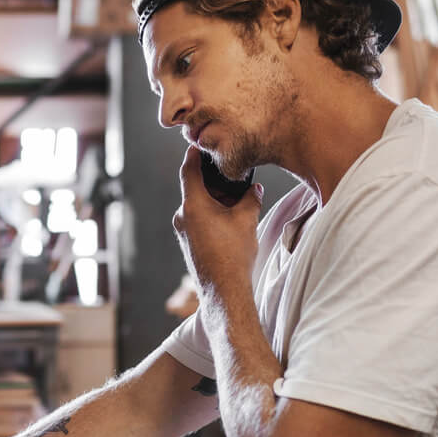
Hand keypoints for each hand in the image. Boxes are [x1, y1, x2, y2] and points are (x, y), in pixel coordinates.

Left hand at [173, 146, 262, 297]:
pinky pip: (197, 220)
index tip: (198, 145)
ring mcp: (183, 231)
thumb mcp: (247, 219)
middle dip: (213, 181)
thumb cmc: (233, 255)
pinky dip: (210, 214)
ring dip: (214, 200)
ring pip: (197, 206)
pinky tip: (229, 221)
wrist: (224, 291)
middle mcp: (182, 216)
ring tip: (236, 202)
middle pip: (194, 188)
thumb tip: (255, 189)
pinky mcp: (188, 243)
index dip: (194, 155)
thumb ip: (250, 198)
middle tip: (231, 176)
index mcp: (192, 204)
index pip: (189, 170)